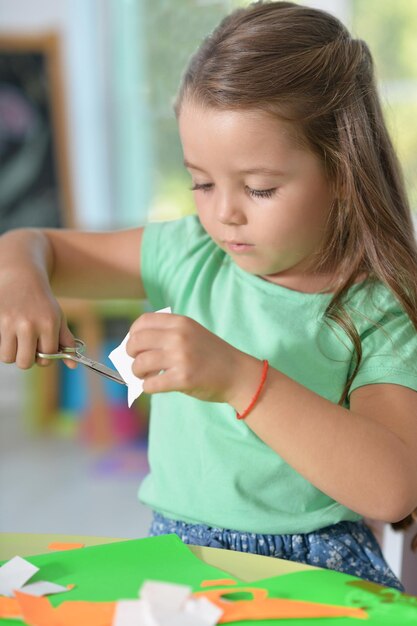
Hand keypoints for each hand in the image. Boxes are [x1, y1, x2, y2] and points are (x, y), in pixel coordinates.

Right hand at [0, 271, 74, 369]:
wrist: (21, 278)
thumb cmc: (42, 302)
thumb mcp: (58, 318)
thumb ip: (66, 341)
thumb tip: (72, 366)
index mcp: (48, 324)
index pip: (47, 357)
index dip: (45, 355)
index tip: (42, 347)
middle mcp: (29, 324)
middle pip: (25, 363)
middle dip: (27, 358)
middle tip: (28, 346)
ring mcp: (9, 323)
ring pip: (8, 357)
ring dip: (12, 353)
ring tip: (17, 340)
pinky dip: (3, 344)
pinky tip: (8, 333)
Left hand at [126, 312, 251, 402]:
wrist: (237, 373)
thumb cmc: (211, 355)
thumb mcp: (192, 333)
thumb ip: (168, 334)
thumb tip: (134, 346)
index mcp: (180, 322)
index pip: (143, 322)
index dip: (132, 334)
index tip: (134, 344)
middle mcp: (179, 337)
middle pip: (136, 342)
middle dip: (130, 354)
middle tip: (137, 363)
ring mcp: (180, 358)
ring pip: (139, 363)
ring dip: (137, 372)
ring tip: (145, 375)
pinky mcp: (182, 379)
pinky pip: (150, 384)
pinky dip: (147, 387)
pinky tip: (154, 385)